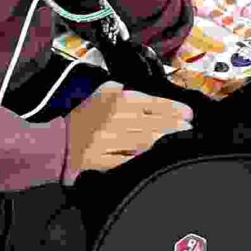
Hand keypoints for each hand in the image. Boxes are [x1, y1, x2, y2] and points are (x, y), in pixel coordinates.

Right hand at [63, 82, 195, 179]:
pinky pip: (129, 158)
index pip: (154, 103)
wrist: (61, 139)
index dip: (175, 109)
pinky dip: (141, 155)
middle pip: (155, 124)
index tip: (189, 113)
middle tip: (189, 125)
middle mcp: (119, 120)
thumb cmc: (84, 113)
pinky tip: (154, 152)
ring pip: (146, 141)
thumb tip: (146, 98)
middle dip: (175, 125)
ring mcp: (112, 141)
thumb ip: (124, 90)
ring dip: (163, 139)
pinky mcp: (105, 159)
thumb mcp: (104, 91)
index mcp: (119, 101)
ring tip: (177, 136)